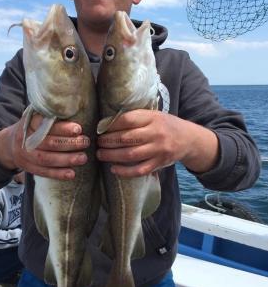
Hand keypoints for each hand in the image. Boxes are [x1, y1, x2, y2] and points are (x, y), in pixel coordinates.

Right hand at [0, 113, 89, 179]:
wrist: (9, 145)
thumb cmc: (32, 129)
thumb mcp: (36, 117)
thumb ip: (51, 116)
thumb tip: (76, 109)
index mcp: (29, 123)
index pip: (45, 124)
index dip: (62, 128)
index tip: (78, 128)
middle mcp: (25, 139)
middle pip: (48, 142)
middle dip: (69, 143)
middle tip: (86, 142)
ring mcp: (25, 155)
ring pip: (46, 159)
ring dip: (66, 159)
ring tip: (83, 158)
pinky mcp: (28, 168)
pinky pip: (43, 172)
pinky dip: (58, 174)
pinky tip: (72, 174)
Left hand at [96, 109, 218, 177]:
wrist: (189, 139)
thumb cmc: (165, 125)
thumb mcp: (154, 115)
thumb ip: (136, 117)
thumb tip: (108, 122)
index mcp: (153, 118)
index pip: (128, 120)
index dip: (111, 125)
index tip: (100, 128)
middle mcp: (156, 133)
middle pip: (126, 138)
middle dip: (108, 141)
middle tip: (97, 143)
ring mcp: (158, 150)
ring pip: (130, 155)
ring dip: (112, 156)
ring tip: (100, 155)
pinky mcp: (159, 163)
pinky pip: (139, 170)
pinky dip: (125, 171)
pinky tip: (114, 169)